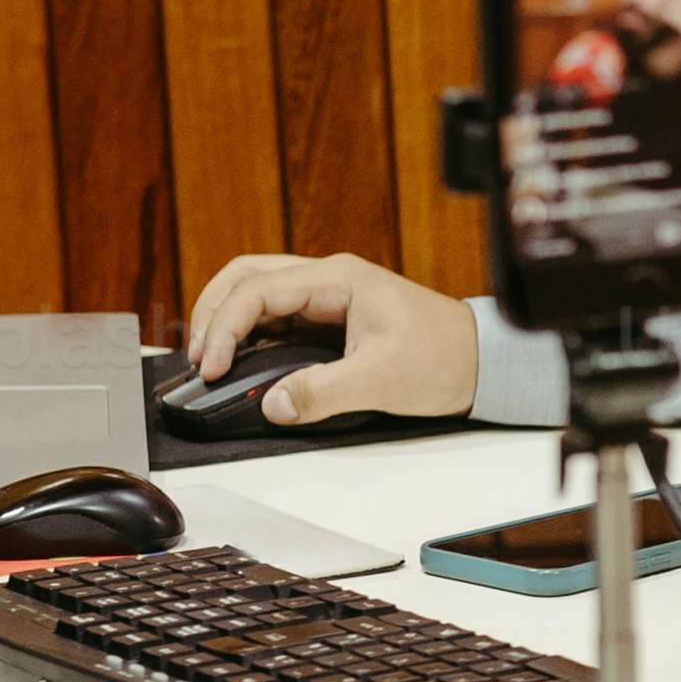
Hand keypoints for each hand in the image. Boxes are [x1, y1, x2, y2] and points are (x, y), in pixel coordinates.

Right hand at [182, 246, 479, 424]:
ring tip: (209, 362)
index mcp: (339, 280)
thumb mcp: (382, 381)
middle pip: (246, 277)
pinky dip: (248, 335)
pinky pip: (275, 317)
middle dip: (212, 313)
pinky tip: (239, 363)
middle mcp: (328, 279)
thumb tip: (273, 404)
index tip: (211, 368)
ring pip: (256, 292)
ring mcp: (327, 296)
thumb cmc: (444, 358)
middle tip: (198, 361)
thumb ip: (323, 392)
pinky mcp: (329, 319)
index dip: (225, 327)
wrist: (482, 361)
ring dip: (226, 321)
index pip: (259, 290)